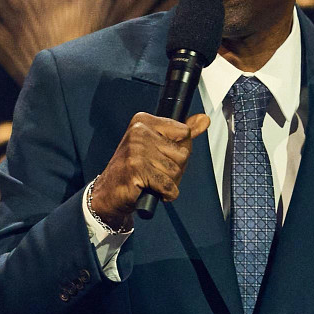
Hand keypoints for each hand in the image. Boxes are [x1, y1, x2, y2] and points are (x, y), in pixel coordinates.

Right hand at [89, 111, 210, 224]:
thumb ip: (182, 133)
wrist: (109, 192)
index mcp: (144, 121)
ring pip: (176, 171)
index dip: (179, 151)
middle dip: (175, 170)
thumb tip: (203, 120)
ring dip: (169, 183)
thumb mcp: (158, 146)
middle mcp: (139, 131)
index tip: (162, 156)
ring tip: (152, 181)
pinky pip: (168, 186)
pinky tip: (154, 191)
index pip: (184, 133)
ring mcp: (136, 150)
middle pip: (182, 153)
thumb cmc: (135, 169)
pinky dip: (166, 194)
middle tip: (156, 172)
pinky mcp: (136, 169)